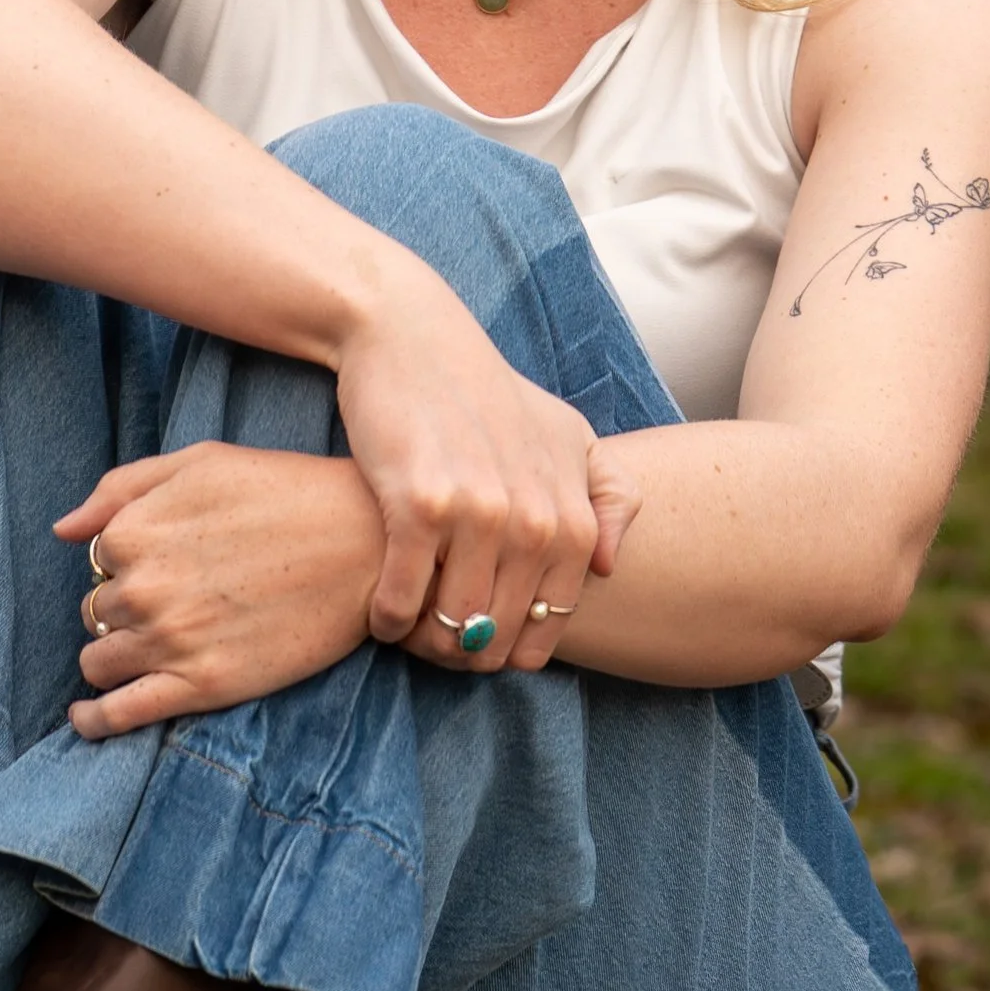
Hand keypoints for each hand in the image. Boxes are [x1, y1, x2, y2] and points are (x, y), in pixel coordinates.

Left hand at [53, 445, 382, 737]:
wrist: (364, 545)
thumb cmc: (285, 491)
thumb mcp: (200, 463)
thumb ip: (122, 489)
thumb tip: (63, 529)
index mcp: (135, 531)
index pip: (98, 560)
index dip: (126, 562)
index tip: (167, 562)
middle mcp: (141, 589)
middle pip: (97, 612)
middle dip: (123, 608)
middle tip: (175, 600)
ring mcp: (168, 642)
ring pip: (99, 662)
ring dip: (111, 656)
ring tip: (142, 650)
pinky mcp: (200, 686)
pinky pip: (120, 714)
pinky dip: (94, 721)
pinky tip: (85, 718)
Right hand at [331, 247, 634, 661]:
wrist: (411, 338)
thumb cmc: (489, 392)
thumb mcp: (567, 433)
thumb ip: (607, 496)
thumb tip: (605, 566)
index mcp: (571, 515)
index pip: (551, 623)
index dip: (514, 647)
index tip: (483, 638)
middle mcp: (534, 521)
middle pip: (500, 635)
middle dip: (465, 652)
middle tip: (435, 642)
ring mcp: (478, 514)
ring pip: (452, 625)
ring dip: (424, 642)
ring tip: (408, 630)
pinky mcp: (418, 506)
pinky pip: (403, 599)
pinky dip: (389, 619)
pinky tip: (381, 612)